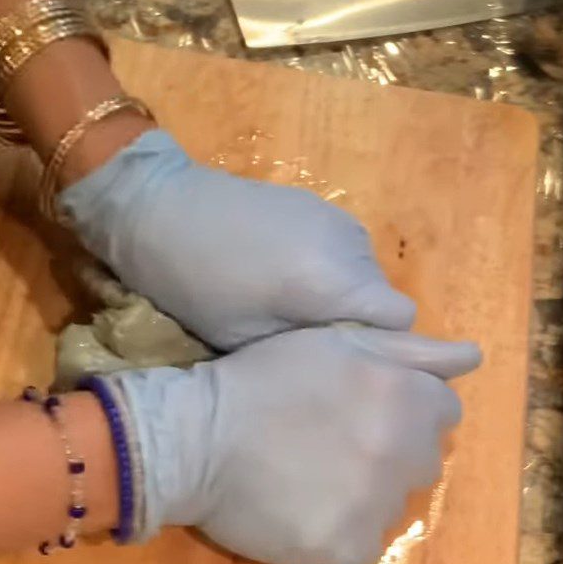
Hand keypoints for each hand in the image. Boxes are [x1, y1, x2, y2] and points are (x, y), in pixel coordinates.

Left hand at [59, 130, 414, 349]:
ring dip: (340, 295)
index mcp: (336, 282)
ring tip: (288, 306)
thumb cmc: (197, 286)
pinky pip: (344, 249)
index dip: (380, 347)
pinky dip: (328, 269)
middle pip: (382, 297)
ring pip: (364, 274)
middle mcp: (351, 244)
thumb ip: (308, 349)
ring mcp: (336, 217)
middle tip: (306, 340)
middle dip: (356, 323)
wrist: (161, 212)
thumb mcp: (250, 337)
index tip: (341, 360)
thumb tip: (343, 355)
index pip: (401, 322)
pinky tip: (281, 274)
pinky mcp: (317, 203)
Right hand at [110, 327, 480, 563]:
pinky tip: (304, 508)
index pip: (442, 411)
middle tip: (336, 443)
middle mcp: (402, 453)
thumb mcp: (336, 343)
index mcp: (404, 397)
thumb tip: (473, 358)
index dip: (405, 408)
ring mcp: (376, 506)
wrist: (196, 438)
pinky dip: (340, 528)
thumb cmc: (263, 379)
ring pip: (394, 505)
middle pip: (424, 461)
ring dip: (367, 492)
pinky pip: (365, 542)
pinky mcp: (346, 548)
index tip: (364, 409)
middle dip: (392, 450)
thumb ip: (412, 351)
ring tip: (313, 477)